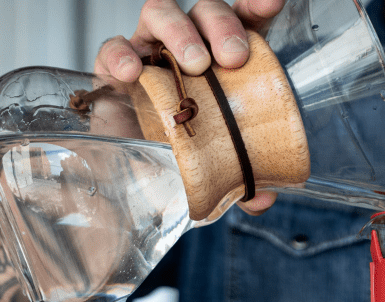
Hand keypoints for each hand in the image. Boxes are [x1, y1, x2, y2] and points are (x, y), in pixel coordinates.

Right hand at [95, 0, 284, 214]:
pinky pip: (113, 48)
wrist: (135, 182)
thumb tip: (262, 199)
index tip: (272, 2)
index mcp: (223, 65)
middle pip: (205, 12)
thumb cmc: (186, 160)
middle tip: (233, 58)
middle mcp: (187, 49)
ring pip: (161, 13)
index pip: (244, 22)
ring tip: (194, 63)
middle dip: (222, 25)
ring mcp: (149, 54)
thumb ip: (246, 182)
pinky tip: (132, 71)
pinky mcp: (112, 72)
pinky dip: (121, 53)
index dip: (256, 6)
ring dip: (179, 30)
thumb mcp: (222, 174)